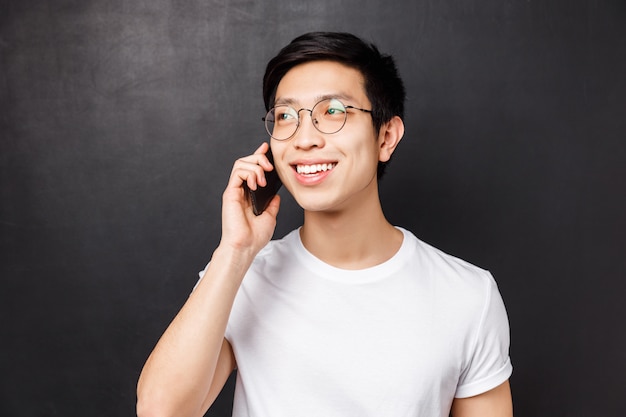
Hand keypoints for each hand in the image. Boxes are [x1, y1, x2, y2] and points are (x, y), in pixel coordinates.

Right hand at [219, 142, 280, 256]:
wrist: (245, 247)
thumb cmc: (254, 237)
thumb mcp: (270, 217)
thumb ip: (272, 205)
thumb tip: (277, 196)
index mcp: (249, 194)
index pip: (252, 169)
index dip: (258, 155)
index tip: (266, 148)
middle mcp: (240, 190)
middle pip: (246, 161)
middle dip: (259, 158)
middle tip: (270, 167)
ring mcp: (234, 191)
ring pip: (241, 163)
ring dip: (255, 165)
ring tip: (263, 178)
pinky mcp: (230, 193)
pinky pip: (237, 172)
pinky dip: (248, 173)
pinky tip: (255, 184)